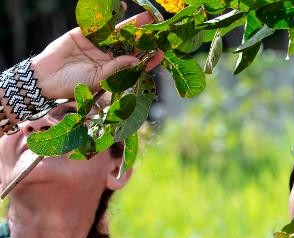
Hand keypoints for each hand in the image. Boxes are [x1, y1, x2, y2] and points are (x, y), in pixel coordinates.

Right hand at [31, 12, 163, 98]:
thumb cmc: (73, 85)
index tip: (161, 51)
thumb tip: (136, 60)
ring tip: (147, 17)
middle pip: (130, 44)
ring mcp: (97, 44)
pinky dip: (110, 17)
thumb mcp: (99, 79)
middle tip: (159, 28)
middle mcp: (109, 55)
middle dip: (144, 36)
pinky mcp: (84, 33)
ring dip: (132, 25)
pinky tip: (123, 10)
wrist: (46, 79)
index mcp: (115, 69)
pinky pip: (99, 24)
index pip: (136, 61)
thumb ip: (116, 69)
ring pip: (118, 32)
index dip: (148, 56)